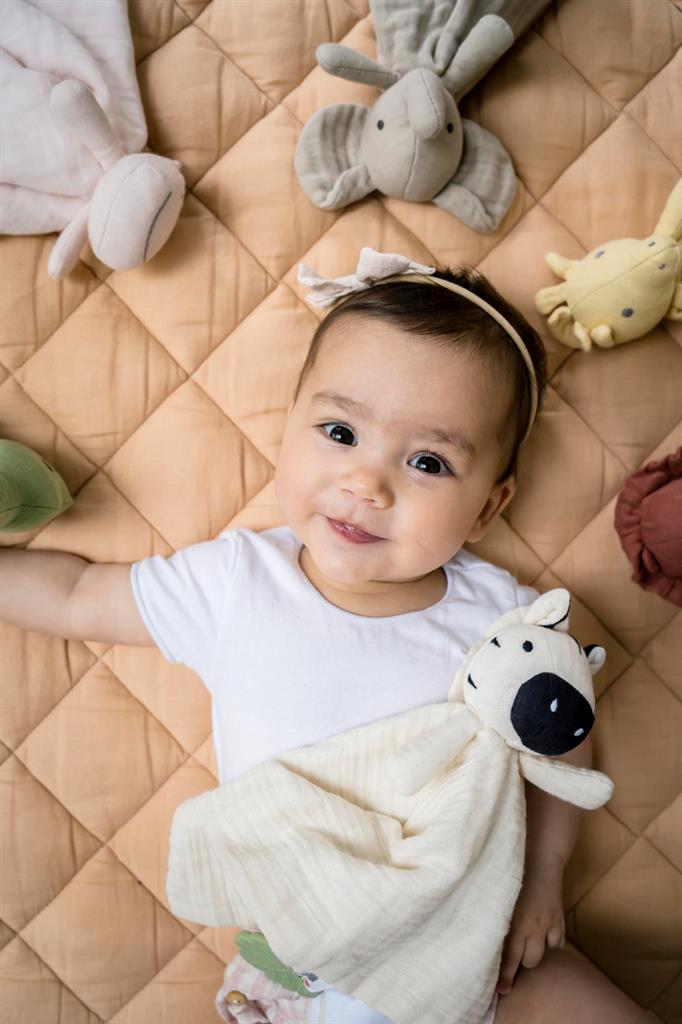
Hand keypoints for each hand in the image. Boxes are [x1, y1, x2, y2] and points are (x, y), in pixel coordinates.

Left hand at [497, 848, 564, 994]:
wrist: (540, 856)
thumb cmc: (513, 872)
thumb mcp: (499, 895)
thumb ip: (493, 915)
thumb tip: (481, 933)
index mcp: (515, 922)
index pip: (510, 957)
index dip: (506, 976)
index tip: (502, 991)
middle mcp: (533, 927)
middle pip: (529, 961)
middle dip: (520, 965)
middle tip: (512, 963)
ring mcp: (549, 924)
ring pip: (543, 954)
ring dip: (534, 955)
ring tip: (526, 951)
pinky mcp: (559, 918)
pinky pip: (557, 943)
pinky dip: (551, 946)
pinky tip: (543, 942)